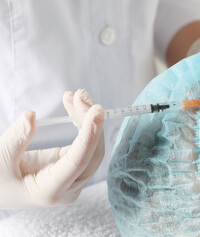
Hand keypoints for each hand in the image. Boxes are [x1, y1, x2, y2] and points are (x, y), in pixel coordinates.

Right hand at [0, 89, 104, 208]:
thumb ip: (16, 139)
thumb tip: (31, 115)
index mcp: (50, 191)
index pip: (78, 161)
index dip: (89, 135)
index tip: (97, 111)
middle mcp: (67, 188)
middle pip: (91, 154)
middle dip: (91, 122)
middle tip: (82, 95)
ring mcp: (72, 178)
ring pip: (91, 147)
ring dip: (87, 119)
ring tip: (78, 95)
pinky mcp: (71, 166)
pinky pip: (83, 143)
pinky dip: (81, 123)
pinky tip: (75, 105)